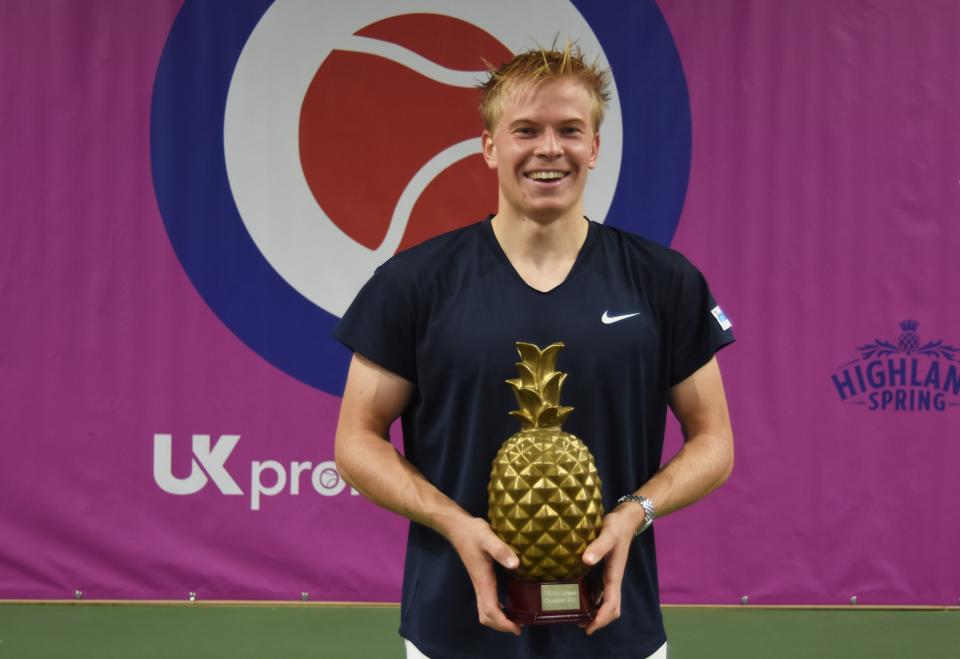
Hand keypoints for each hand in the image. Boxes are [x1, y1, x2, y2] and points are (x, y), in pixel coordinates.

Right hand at [446, 516, 521, 634]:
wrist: (457, 528)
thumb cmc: (473, 533)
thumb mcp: (488, 537)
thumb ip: (501, 550)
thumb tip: (516, 566)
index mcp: (483, 580)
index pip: (491, 610)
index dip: (503, 623)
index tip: (517, 629)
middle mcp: (480, 586)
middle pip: (486, 616)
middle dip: (501, 626)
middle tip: (519, 626)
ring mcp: (478, 584)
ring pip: (485, 611)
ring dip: (498, 620)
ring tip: (515, 619)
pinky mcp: (479, 579)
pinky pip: (486, 602)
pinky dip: (496, 610)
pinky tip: (507, 605)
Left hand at [580, 507, 637, 633]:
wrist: (626, 518)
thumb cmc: (617, 526)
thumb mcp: (607, 534)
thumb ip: (598, 547)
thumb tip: (585, 560)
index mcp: (614, 575)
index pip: (611, 604)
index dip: (601, 618)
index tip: (590, 628)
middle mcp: (614, 579)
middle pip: (612, 608)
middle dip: (600, 620)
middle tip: (583, 627)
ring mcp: (611, 575)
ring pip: (608, 601)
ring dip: (598, 612)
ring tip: (580, 618)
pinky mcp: (607, 570)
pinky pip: (603, 591)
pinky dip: (595, 600)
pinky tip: (582, 598)